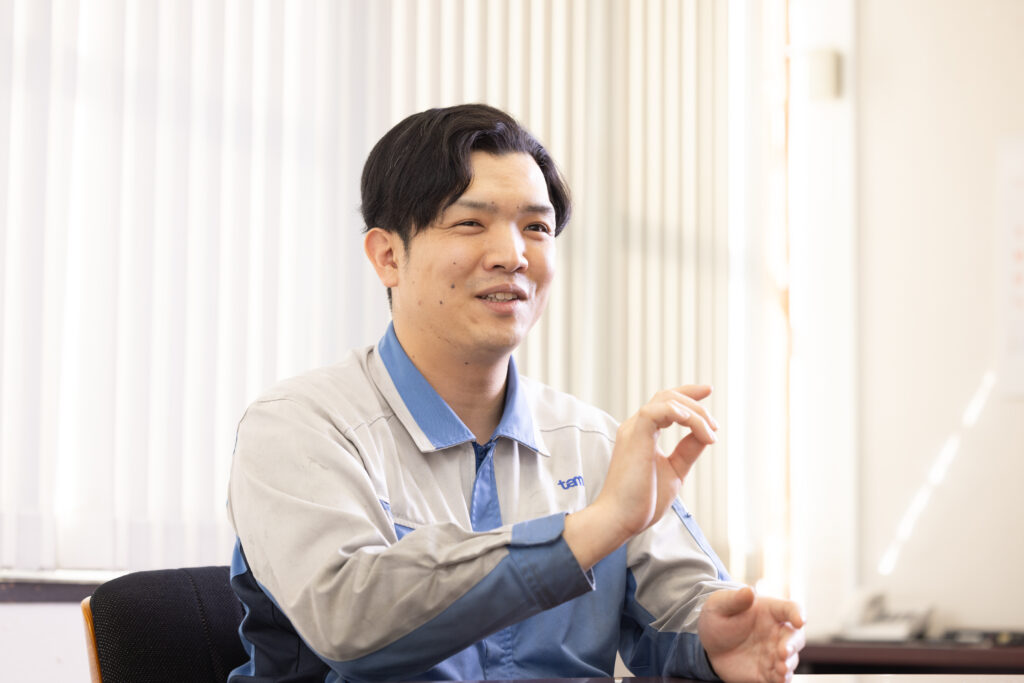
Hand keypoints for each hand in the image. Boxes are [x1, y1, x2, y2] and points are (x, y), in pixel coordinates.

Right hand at [564, 385, 717, 568]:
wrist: (620, 519)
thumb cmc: (642, 501)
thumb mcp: (674, 471)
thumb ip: (687, 451)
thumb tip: (706, 435)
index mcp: (643, 434)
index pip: (665, 404)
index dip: (688, 394)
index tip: (708, 390)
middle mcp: (636, 427)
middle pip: (668, 396)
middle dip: (696, 403)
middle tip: (714, 425)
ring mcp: (634, 430)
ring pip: (666, 400)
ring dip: (694, 412)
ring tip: (709, 432)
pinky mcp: (634, 436)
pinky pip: (655, 411)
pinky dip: (677, 412)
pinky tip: (692, 424)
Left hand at [699, 586, 805, 682]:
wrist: (709, 644)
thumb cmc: (718, 618)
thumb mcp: (720, 605)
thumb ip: (734, 599)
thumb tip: (748, 591)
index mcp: (770, 611)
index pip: (790, 609)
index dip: (797, 614)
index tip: (800, 621)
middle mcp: (777, 633)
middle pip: (795, 637)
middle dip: (793, 645)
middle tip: (784, 652)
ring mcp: (774, 654)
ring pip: (790, 660)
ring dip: (788, 665)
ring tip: (781, 669)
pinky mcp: (768, 672)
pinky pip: (779, 678)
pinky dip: (781, 680)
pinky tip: (778, 680)